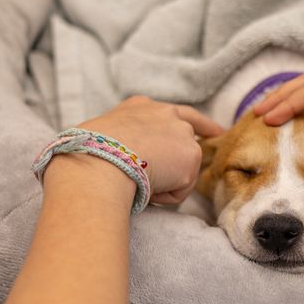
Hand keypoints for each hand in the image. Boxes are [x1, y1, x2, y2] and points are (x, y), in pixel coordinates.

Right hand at [77, 96, 223, 204]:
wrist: (98, 161)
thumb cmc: (88, 154)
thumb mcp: (103, 135)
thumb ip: (123, 140)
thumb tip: (124, 160)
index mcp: (143, 107)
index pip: (178, 113)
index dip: (199, 124)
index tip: (216, 131)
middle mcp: (168, 114)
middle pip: (190, 136)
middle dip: (192, 152)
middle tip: (198, 159)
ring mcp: (182, 134)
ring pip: (181, 170)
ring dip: (165, 183)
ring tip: (139, 182)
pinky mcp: (191, 156)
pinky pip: (180, 190)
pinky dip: (166, 196)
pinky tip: (148, 189)